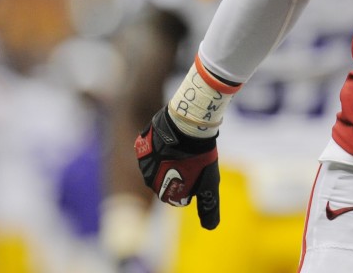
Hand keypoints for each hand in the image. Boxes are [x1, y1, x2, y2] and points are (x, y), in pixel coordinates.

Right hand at [134, 108, 221, 228]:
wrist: (188, 123)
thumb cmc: (199, 156)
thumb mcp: (208, 183)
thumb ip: (208, 206)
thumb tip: (210, 227)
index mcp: (159, 189)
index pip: (173, 195)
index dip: (188, 185)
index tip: (196, 173)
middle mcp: (146, 176)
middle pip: (164, 179)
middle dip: (177, 172)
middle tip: (192, 161)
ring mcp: (142, 159)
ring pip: (157, 164)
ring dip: (169, 159)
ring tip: (184, 150)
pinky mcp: (142, 142)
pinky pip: (152, 149)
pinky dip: (162, 146)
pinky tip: (174, 141)